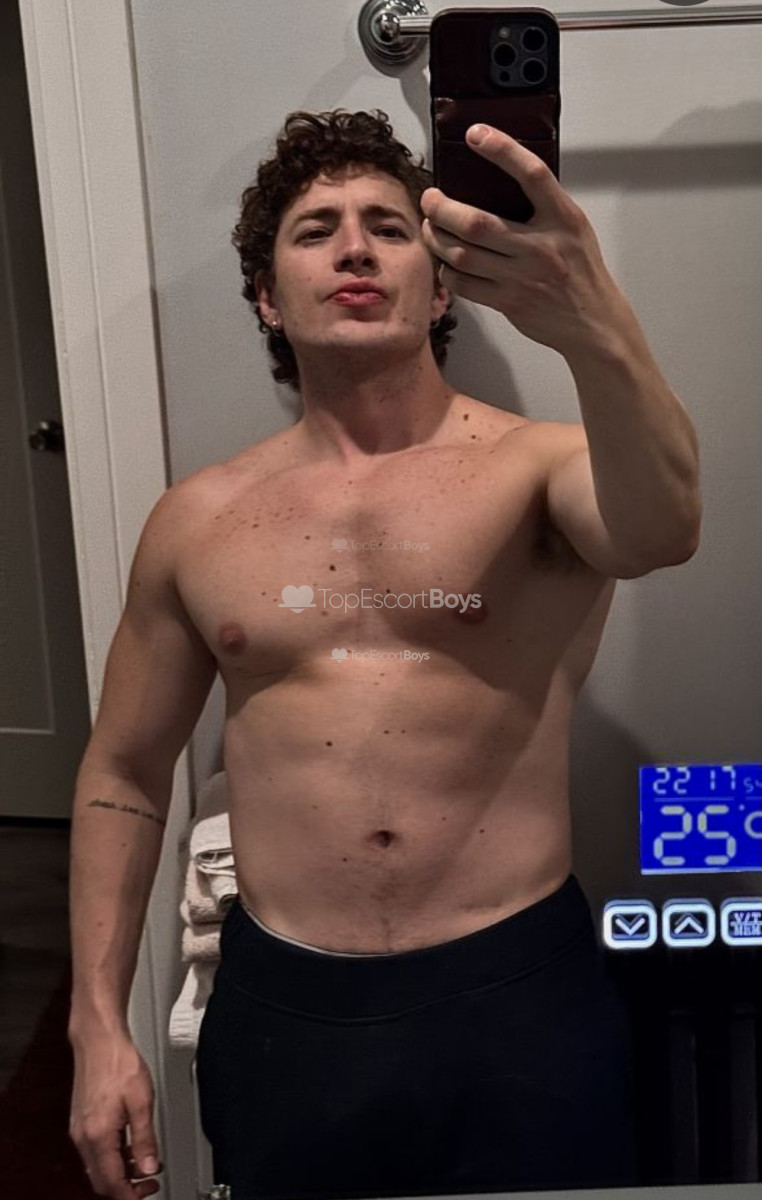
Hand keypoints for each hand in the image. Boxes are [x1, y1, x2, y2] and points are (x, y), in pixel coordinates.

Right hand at [69, 1029, 163, 1197]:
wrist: (99, 1039)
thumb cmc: (119, 1062)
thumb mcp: (141, 1102)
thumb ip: (145, 1139)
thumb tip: (149, 1167)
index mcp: (98, 1137)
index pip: (111, 1183)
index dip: (130, 1195)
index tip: (147, 1192)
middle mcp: (83, 1137)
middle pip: (101, 1179)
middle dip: (125, 1186)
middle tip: (149, 1181)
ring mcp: (80, 1128)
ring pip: (98, 1165)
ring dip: (120, 1170)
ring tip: (145, 1162)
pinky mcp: (81, 1119)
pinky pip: (95, 1149)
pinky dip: (113, 1155)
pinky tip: (130, 1144)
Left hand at [420, 124, 626, 356]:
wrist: (593, 322)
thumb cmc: (580, 272)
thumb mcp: (574, 228)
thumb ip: (544, 206)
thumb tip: (503, 179)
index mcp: (563, 219)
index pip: (532, 175)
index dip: (503, 150)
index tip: (476, 134)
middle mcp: (541, 247)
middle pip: (476, 223)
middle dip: (442, 208)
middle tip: (430, 199)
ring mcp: (522, 277)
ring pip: (462, 254)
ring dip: (437, 238)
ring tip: (429, 226)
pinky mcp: (508, 302)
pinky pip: (465, 284)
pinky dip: (447, 270)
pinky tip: (445, 261)